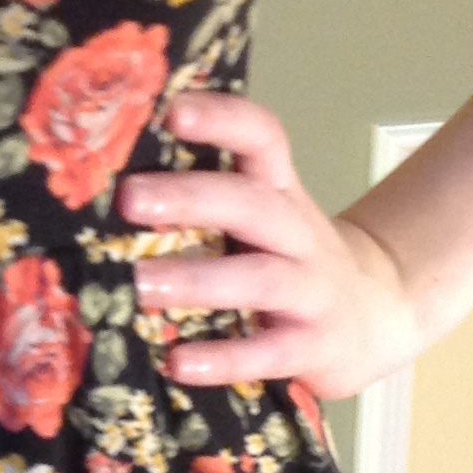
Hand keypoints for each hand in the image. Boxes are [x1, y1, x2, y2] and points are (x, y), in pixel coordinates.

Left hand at [119, 92, 422, 396]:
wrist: (375, 317)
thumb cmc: (288, 261)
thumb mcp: (260, 219)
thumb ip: (204, 200)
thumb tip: (97, 185)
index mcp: (279, 192)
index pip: (262, 138)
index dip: (222, 119)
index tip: (173, 110)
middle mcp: (298, 233)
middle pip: (251, 204)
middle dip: (191, 198)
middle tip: (128, 198)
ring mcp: (311, 290)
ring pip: (258, 278)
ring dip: (197, 279)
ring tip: (139, 284)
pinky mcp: (315, 346)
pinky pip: (269, 352)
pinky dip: (224, 358)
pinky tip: (178, 363)